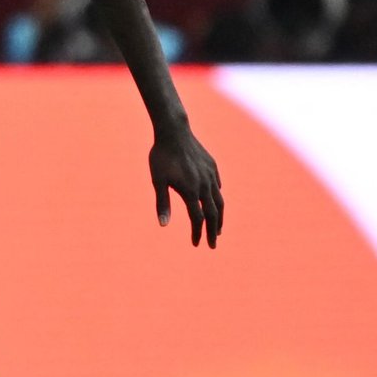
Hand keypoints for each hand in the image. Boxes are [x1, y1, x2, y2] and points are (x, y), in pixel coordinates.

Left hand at [150, 130, 223, 247]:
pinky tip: (215, 201)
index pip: (198, 219)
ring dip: (219, 217)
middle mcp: (205, 185)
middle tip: (212, 244)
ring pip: (219, 201)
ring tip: (217, 228)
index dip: (197, 233)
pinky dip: (218, 197)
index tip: (196, 244)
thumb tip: (163, 225)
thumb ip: (162, 203)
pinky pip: (218, 186)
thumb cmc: (161, 157)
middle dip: (212, 231)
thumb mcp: (158, 181)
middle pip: (213, 214)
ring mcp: (211, 175)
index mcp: (191, 191)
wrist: (173, 132)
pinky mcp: (212, 167)